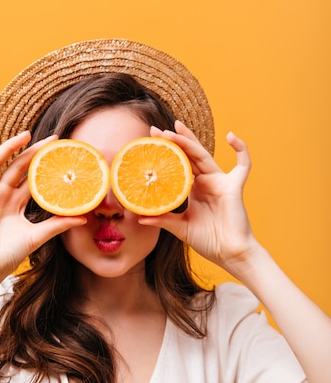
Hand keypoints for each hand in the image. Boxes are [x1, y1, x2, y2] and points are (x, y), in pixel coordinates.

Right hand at [0, 132, 85, 284]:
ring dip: (9, 147)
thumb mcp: (37, 236)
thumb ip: (58, 225)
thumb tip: (84, 218)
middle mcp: (1, 194)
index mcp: (16, 202)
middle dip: (33, 151)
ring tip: (25, 135)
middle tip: (52, 139)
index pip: (32, 177)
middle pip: (18, 166)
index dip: (45, 165)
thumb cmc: (8, 255)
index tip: (61, 152)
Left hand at [139, 121, 256, 271]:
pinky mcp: (234, 186)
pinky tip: (232, 136)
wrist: (229, 254)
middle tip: (155, 130)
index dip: (166, 154)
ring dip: (190, 140)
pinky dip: (241, 149)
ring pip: (204, 155)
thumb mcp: (179, 228)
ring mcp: (220, 182)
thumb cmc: (208, 241)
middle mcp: (206, 182)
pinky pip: (243, 164)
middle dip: (174, 141)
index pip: (178, 165)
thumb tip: (139, 217)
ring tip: (175, 128)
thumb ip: (162, 220)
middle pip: (189, 155)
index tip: (149, 143)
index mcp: (194, 190)